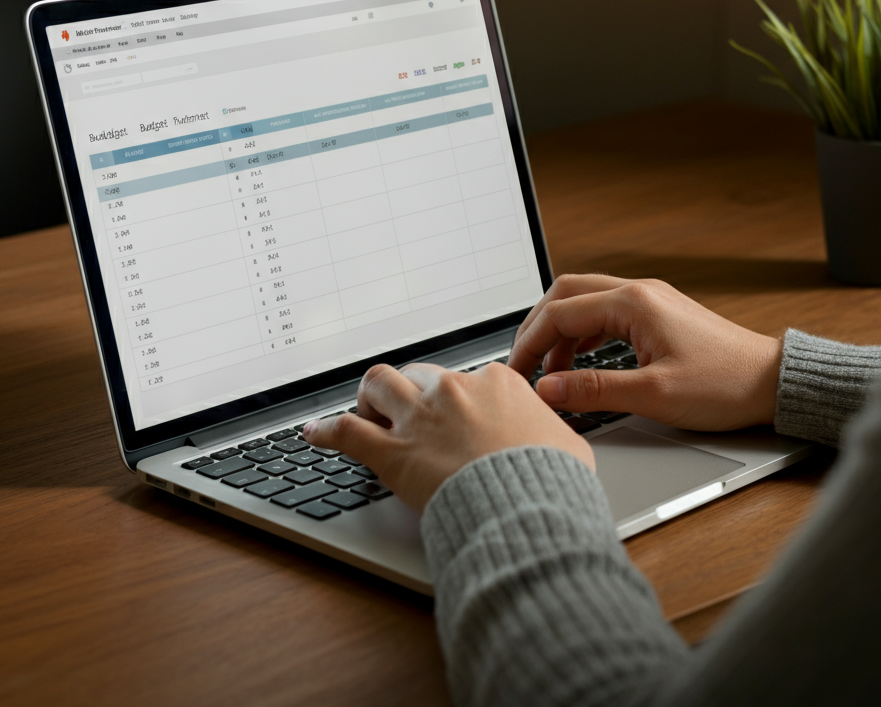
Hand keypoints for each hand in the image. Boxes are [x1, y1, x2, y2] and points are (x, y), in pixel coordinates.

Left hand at [301, 360, 594, 513]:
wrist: (528, 507)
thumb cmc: (551, 480)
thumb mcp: (566, 443)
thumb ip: (550, 429)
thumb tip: (555, 434)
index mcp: (494, 382)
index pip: (464, 378)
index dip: (455, 398)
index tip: (453, 413)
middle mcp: (452, 390)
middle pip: (418, 374)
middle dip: (411, 391)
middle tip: (408, 414)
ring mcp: (419, 417)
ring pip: (378, 384)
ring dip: (370, 397)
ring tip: (368, 411)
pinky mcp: (392, 452)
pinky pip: (346, 432)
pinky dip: (326, 431)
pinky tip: (314, 434)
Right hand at [508, 275, 781, 431]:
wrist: (773, 382)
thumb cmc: (725, 385)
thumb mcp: (653, 395)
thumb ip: (593, 389)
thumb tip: (547, 389)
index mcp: (634, 303)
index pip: (560, 312)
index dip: (530, 343)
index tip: (516, 372)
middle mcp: (639, 292)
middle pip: (566, 294)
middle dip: (539, 327)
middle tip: (524, 364)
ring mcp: (649, 300)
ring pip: (585, 301)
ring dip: (561, 331)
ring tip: (552, 370)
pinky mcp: (658, 314)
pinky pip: (605, 312)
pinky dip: (583, 333)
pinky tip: (580, 360)